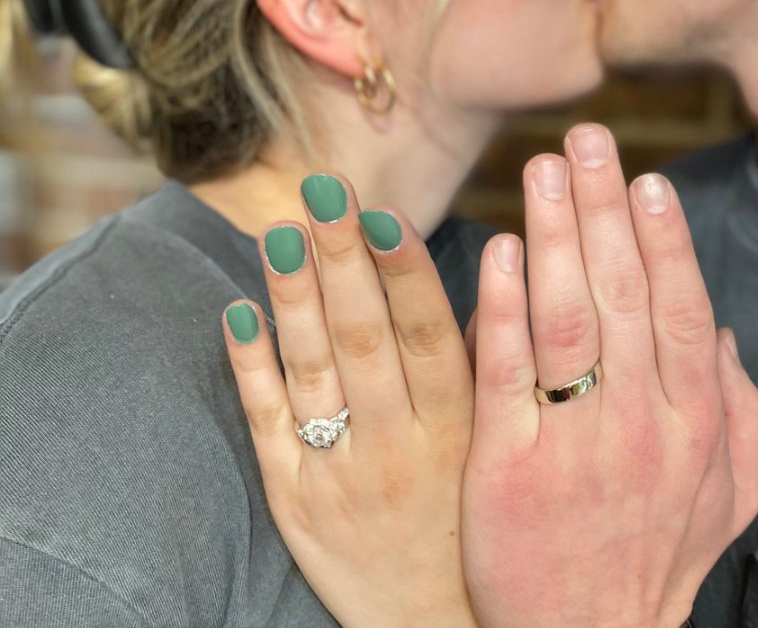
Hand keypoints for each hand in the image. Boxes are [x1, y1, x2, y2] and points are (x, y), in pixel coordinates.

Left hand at [222, 175, 476, 627]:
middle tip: (322, 192)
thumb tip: (498, 269)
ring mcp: (340, 472)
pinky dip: (251, 367)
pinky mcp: (294, 500)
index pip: (429, 332)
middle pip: (364, 337)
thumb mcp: (500, 446)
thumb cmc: (475, 515)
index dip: (403, 269)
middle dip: (342, 259)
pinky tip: (238, 311)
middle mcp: (399, 443)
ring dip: (294, 296)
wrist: (435, 624)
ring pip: (312, 370)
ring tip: (280, 230)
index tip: (381, 211)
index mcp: (459, 424)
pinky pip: (268, 425)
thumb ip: (492, 361)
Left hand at [463, 123, 757, 627]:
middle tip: (586, 140)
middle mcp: (639, 426)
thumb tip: (725, 333)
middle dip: (604, 210)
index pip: (683, 312)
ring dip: (555, 236)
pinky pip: (505, 373)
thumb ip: (741, 413)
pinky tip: (501, 249)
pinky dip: (504, 306)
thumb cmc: (653, 562)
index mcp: (693, 426)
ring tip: (542, 169)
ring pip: (566, 320)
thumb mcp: (728, 498)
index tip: (646, 180)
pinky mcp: (505, 468)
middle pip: (624, 297)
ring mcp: (572, 446)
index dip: (665, 242)